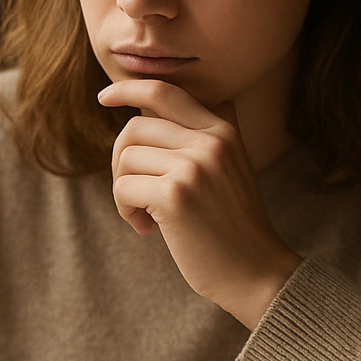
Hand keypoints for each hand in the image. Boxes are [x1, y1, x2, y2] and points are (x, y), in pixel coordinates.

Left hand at [98, 79, 301, 328]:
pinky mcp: (175, 196)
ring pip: (125, 158)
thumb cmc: (231, 226)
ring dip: (123, 191)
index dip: (128, 88)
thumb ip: (198, 137)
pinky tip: (146, 228)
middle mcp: (210, 142)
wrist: (256, 272)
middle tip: (132, 192)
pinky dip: (125, 210)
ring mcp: (194, 167)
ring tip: (145, 215)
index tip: (105, 97)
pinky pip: (122, 188)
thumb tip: (147, 105)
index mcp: (222, 131)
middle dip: (120, 160)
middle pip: (135, 128)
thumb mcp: (228, 169)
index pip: (164, 93)